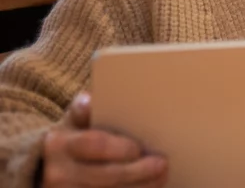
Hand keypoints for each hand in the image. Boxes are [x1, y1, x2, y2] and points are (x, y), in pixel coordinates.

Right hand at [41, 92, 167, 187]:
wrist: (46, 170)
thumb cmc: (71, 141)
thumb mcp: (72, 123)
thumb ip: (83, 110)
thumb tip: (90, 100)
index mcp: (59, 145)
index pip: (93, 145)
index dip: (119, 149)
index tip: (139, 148)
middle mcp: (58, 174)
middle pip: (105, 176)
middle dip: (137, 172)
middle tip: (162, 164)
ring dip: (139, 187)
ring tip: (162, 178)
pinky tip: (148, 187)